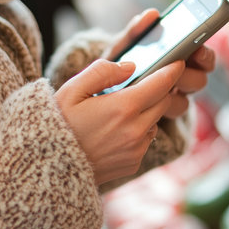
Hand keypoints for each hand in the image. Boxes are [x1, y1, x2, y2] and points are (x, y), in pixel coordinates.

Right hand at [54, 58, 184, 184]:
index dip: (173, 70)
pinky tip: (116, 130)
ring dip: (147, 112)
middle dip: (159, 90)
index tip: (179, 61)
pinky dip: (139, 131)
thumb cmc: (58, 124)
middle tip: (145, 82)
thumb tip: (131, 67)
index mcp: (123, 108)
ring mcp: (136, 149)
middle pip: (163, 102)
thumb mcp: (73, 89)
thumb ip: (103, 72)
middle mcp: (135, 131)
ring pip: (155, 122)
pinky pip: (146, 140)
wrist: (49, 167)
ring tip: (122, 109)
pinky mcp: (133, 163)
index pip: (161, 84)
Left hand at [107, 9, 215, 118]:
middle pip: (199, 81)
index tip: (197, 51)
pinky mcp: (157, 118)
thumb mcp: (122, 47)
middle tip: (174, 69)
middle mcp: (179, 82)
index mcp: (177, 60)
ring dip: (169, 94)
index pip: (204, 58)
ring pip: (183, 101)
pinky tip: (142, 100)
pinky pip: (166, 115)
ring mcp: (168, 101)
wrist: (96, 93)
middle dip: (187, 75)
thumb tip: (152, 14)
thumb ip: (136, 32)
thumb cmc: (115, 64)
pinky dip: (157, 107)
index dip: (205, 55)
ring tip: (155, 85)